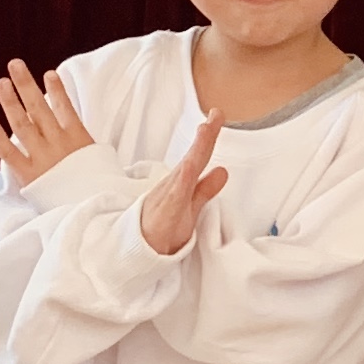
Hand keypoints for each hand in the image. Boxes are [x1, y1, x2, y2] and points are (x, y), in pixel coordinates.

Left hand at [0, 60, 94, 188]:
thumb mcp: (102, 161)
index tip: (49, 74)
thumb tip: (80, 135)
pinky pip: (10, 153)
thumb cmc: (99, 188)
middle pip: (38, 107)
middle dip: (26, 84)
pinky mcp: (29, 175)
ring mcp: (42, 157)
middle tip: (15, 66)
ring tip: (3, 84)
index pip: (65, 107)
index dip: (56, 89)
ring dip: (11, 102)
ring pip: (22, 124)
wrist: (93, 210)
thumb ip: (87, 146)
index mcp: (78, 139)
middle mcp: (58, 144)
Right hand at [139, 110, 226, 258]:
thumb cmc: (164, 226)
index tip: (217, 113)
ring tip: (206, 130)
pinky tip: (190, 166)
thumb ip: (205, 188)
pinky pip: (176, 194)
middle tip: (216, 113)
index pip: (199, 155)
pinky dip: (184, 180)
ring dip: (197, 150)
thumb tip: (223, 171)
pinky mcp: (167, 211)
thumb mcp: (190, 205)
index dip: (209, 136)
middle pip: (194, 156)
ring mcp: (170, 196)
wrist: (140, 250)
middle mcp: (176, 184)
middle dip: (206, 135)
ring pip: (187, 169)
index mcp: (183, 181)